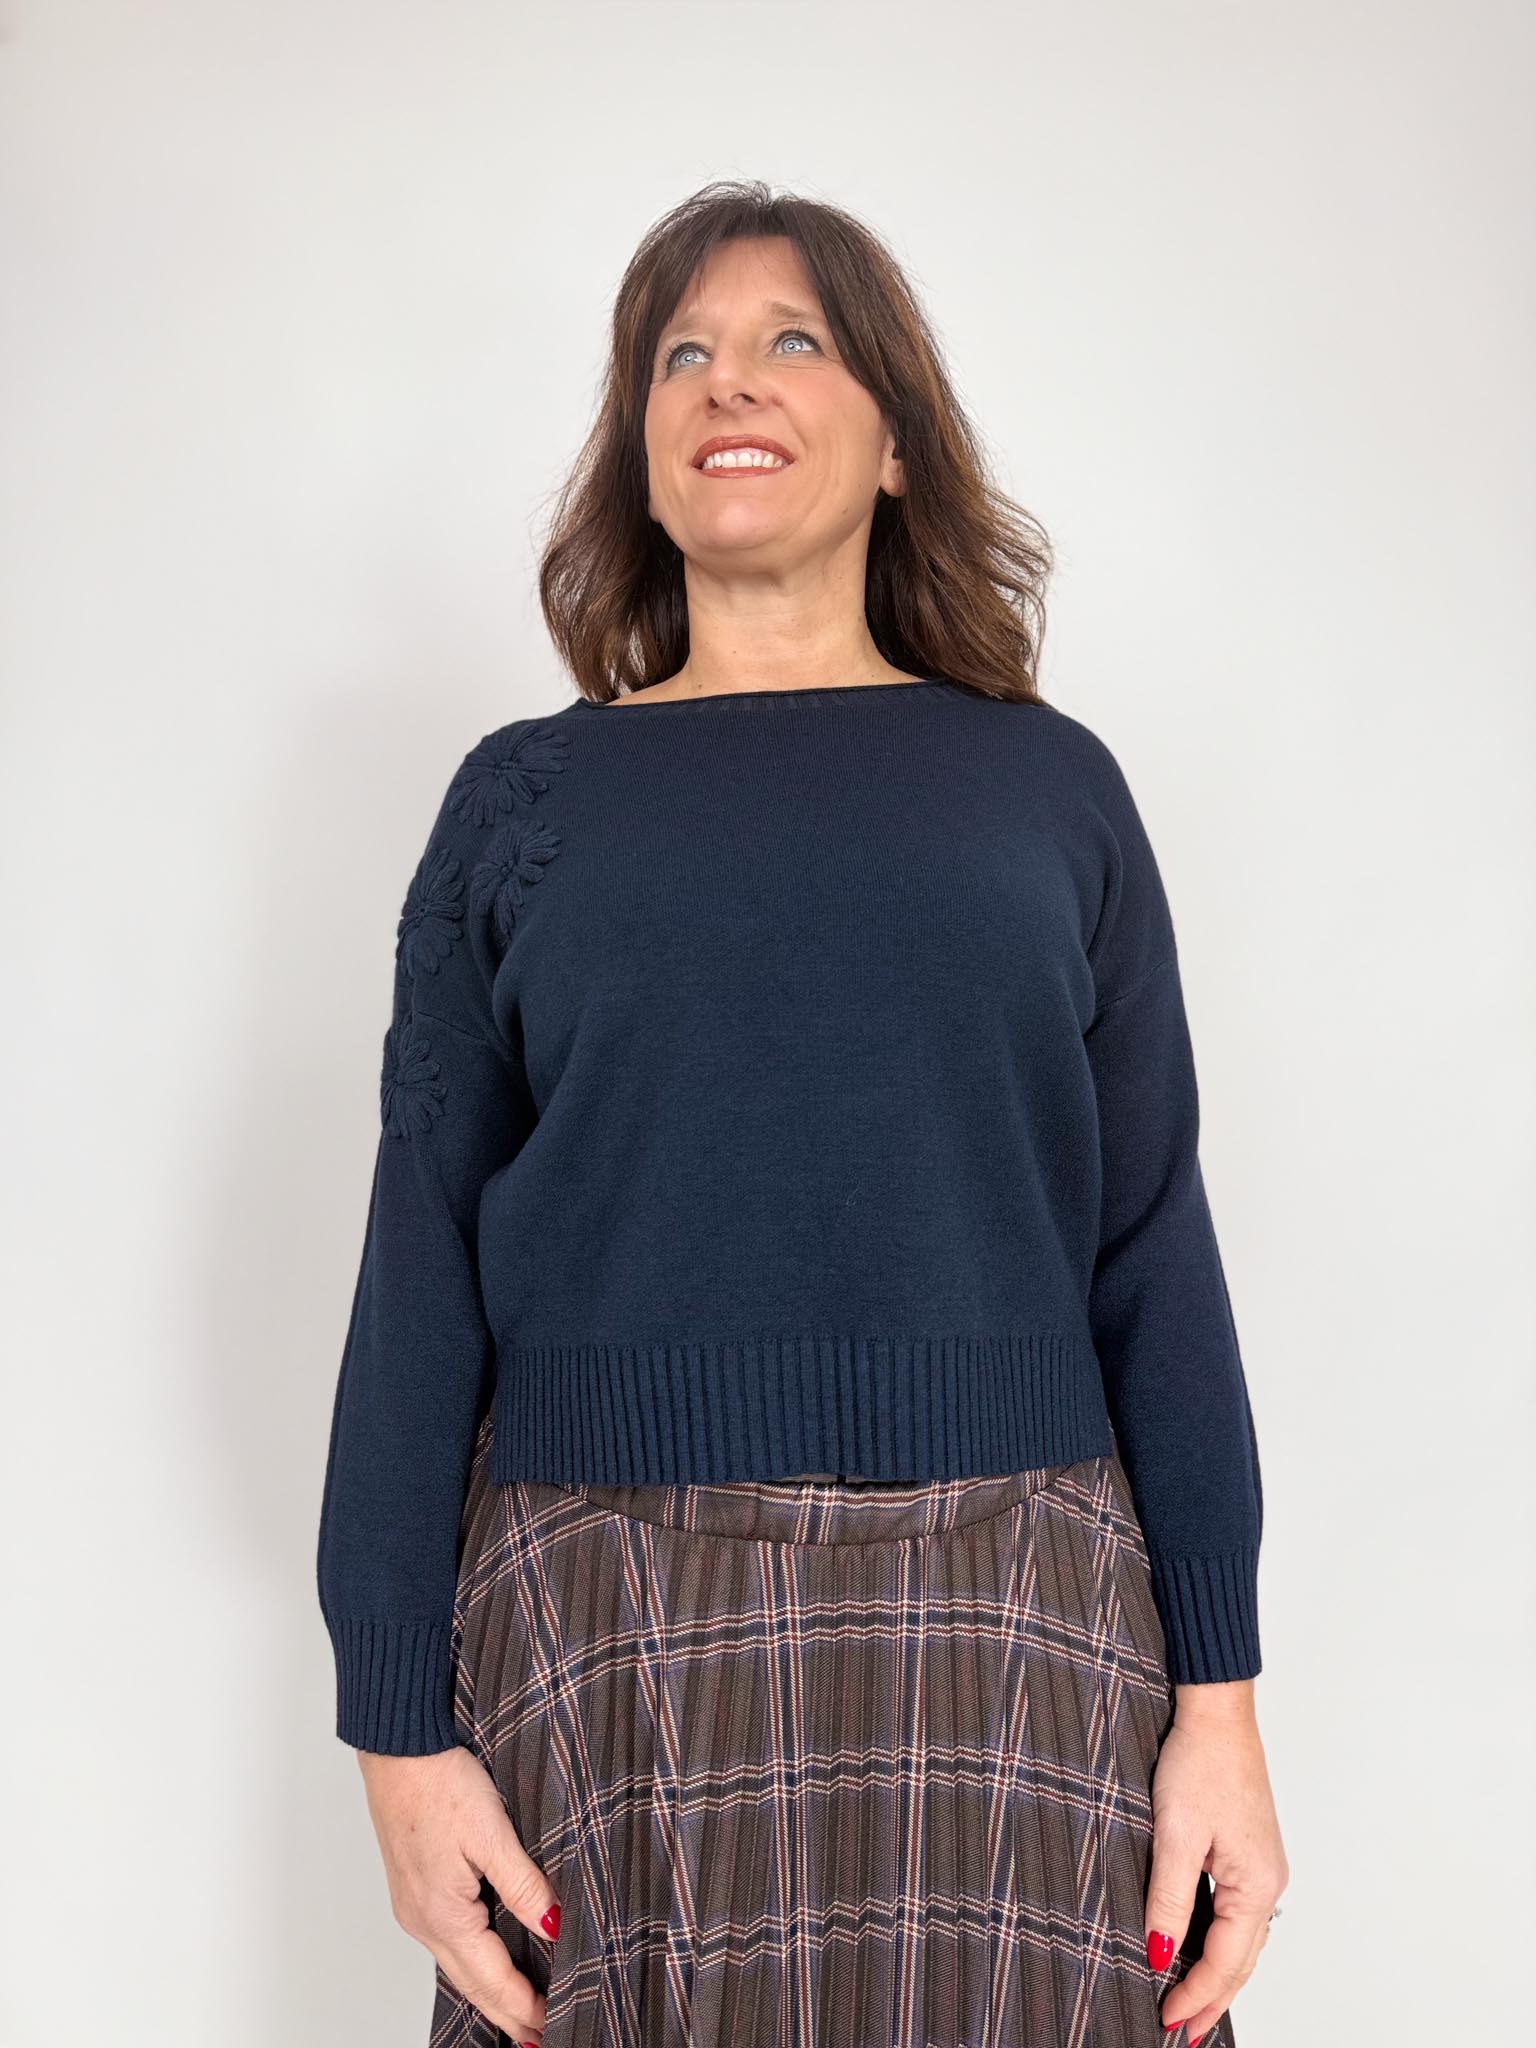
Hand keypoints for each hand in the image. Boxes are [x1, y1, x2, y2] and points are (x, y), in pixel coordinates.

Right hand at [357, 1743, 559, 2045]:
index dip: (525, 2007)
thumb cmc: (439, 1780)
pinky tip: (486, 1958)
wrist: (397, 1746)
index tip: (553, 2025)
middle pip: (472, 1982)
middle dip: (507, 2012)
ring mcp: (413, 1905)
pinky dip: (472, 1960)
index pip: (492, 1979)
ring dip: (489, 1989)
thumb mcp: (493, 1834)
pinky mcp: (413, 1886)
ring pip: (458, 1963)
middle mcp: (422, 1919)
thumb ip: (525, 1887)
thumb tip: (554, 1930)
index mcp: (443, 1915)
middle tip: (539, 2037)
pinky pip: (446, 1939)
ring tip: (519, 2008)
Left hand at [1145, 1684, 1287, 2042]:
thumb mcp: (1175, 1834)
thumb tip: (1160, 1953)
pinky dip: (1218, 1938)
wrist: (1216, 1710)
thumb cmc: (1199, 1761)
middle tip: (1180, 2030)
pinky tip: (1197, 1945)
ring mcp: (1262, 1866)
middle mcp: (1268, 1882)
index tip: (1166, 2020)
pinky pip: (1236, 1912)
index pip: (1225, 1962)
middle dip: (1209, 1997)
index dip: (1194, 1995)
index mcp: (1257, 1885)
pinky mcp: (1249, 1849)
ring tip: (1187, 2001)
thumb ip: (1168, 1898)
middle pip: (1240, 1960)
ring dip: (1215, 1972)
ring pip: (1240, 1938)